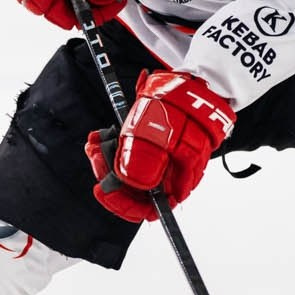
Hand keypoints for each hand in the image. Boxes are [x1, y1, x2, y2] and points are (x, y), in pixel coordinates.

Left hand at [83, 70, 234, 221]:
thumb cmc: (181, 106)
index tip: (101, 188)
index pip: (147, 210)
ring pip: (130, 173)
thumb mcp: (157, 130)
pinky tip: (105, 135)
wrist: (198, 85)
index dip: (121, 203)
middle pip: (134, 191)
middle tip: (96, 151)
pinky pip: (133, 156)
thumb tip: (131, 183)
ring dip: (110, 158)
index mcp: (177, 180)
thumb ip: (144, 158)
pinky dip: (117, 147)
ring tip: (99, 139)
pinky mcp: (157, 150)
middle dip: (109, 173)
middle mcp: (171, 177)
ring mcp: (164, 164)